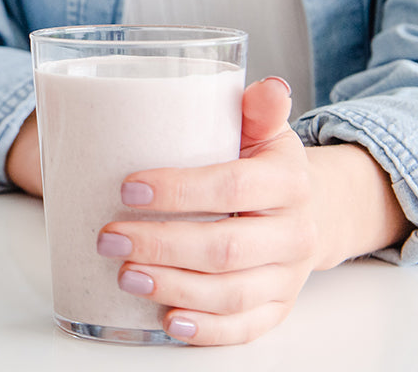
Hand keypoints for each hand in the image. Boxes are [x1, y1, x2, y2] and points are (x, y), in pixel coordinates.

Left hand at [95, 77, 409, 345]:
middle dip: (161, 245)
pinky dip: (207, 330)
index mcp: (288, 181)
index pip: (233, 187)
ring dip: (174, 287)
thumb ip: (254, 109)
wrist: (309, 209)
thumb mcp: (262, 131)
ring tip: (124, 275)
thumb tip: (265, 87)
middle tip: (108, 237)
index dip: (179, 192)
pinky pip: (245, 328)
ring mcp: (288, 276)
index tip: (127, 189)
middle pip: (226, 247)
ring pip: (232, 293)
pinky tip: (168, 320)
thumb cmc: (262, 165)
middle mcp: (295, 232)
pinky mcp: (277, 307)